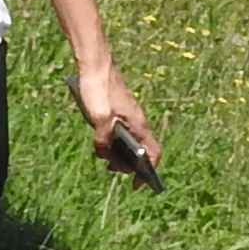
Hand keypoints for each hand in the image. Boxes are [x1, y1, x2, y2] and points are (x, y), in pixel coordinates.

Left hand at [72, 63, 159, 179]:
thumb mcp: (98, 117)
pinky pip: (120, 132)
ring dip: (118, 153)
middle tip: (111, 169)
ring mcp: (128, 116)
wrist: (95, 64)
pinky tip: (99, 141)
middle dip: (128, 164)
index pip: (153, 153)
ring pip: (129, 141)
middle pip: (140, 150)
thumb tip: (103, 153)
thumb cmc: (99, 88)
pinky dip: (112, 141)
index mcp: (137, 124)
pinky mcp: (118, 111)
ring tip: (103, 158)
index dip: (147, 172)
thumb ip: (102, 138)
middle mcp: (137, 121)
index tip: (136, 185)